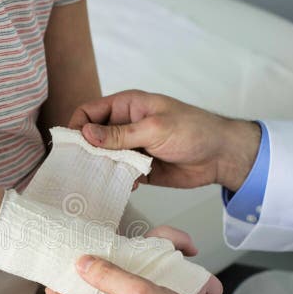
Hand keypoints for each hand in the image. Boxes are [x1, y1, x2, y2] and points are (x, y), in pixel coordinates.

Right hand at [68, 90, 260, 191]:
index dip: (77, 127)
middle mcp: (125, 126)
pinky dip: (116, 181)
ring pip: (104, 158)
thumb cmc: (193, 130)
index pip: (89, 112)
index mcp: (126, 106)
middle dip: (85, 152)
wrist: (220, 156)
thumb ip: (119, 134)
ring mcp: (131, 147)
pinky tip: (120, 187)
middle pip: (92, 137)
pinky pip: (119, 175)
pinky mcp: (138, 168)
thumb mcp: (154, 128)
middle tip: (80, 168)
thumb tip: (85, 134)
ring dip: (100, 169)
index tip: (71, 146)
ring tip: (98, 180)